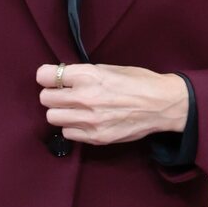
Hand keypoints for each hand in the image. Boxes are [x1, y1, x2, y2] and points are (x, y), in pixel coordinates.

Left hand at [36, 63, 189, 145]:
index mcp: (88, 75)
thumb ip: (84, 74)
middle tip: (64, 93)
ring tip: (75, 108)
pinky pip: (68, 133)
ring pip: (53, 118)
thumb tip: (62, 78)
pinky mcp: (95, 138)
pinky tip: (85, 120)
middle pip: (45, 99)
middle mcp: (85, 98)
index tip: (51, 77)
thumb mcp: (110, 68)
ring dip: (61, 112)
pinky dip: (72, 127)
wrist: (162, 104)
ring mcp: (89, 120)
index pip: (46, 76)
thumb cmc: (138, 81)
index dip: (47, 75)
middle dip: (53, 94)